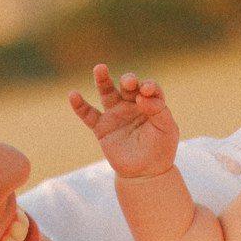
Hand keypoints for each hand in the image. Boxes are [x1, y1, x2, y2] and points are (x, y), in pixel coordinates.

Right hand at [68, 64, 179, 179]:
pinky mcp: (102, 127)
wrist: (145, 173)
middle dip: (128, 80)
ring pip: (107, 93)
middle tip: (128, 82)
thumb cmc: (160, 149)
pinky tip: (73, 95)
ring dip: (103, 80)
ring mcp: (116, 115)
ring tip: (100, 68)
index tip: (147, 91)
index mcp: (150, 103)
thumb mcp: (167, 129)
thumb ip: (159, 110)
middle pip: (128, 85)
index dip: (149, 87)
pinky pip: (88, 115)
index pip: (149, 88)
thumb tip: (142, 96)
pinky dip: (80, 105)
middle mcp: (132, 105)